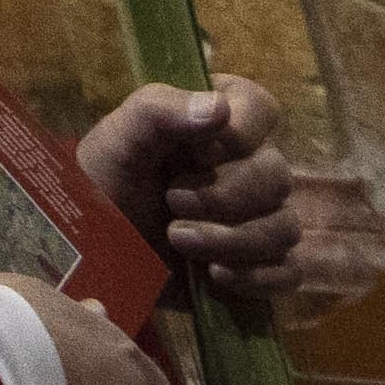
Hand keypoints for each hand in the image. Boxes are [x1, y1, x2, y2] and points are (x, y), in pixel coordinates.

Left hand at [78, 75, 298, 312]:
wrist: (95, 250)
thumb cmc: (105, 182)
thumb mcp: (119, 139)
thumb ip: (160, 111)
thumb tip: (221, 107)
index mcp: (217, 122)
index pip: (262, 110)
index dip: (239, 134)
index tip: (197, 153)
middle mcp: (247, 166)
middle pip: (278, 177)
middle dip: (224, 197)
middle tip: (172, 203)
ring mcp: (257, 217)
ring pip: (285, 228)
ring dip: (231, 240)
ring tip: (178, 239)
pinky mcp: (258, 263)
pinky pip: (289, 272)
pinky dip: (255, 277)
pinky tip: (214, 275)